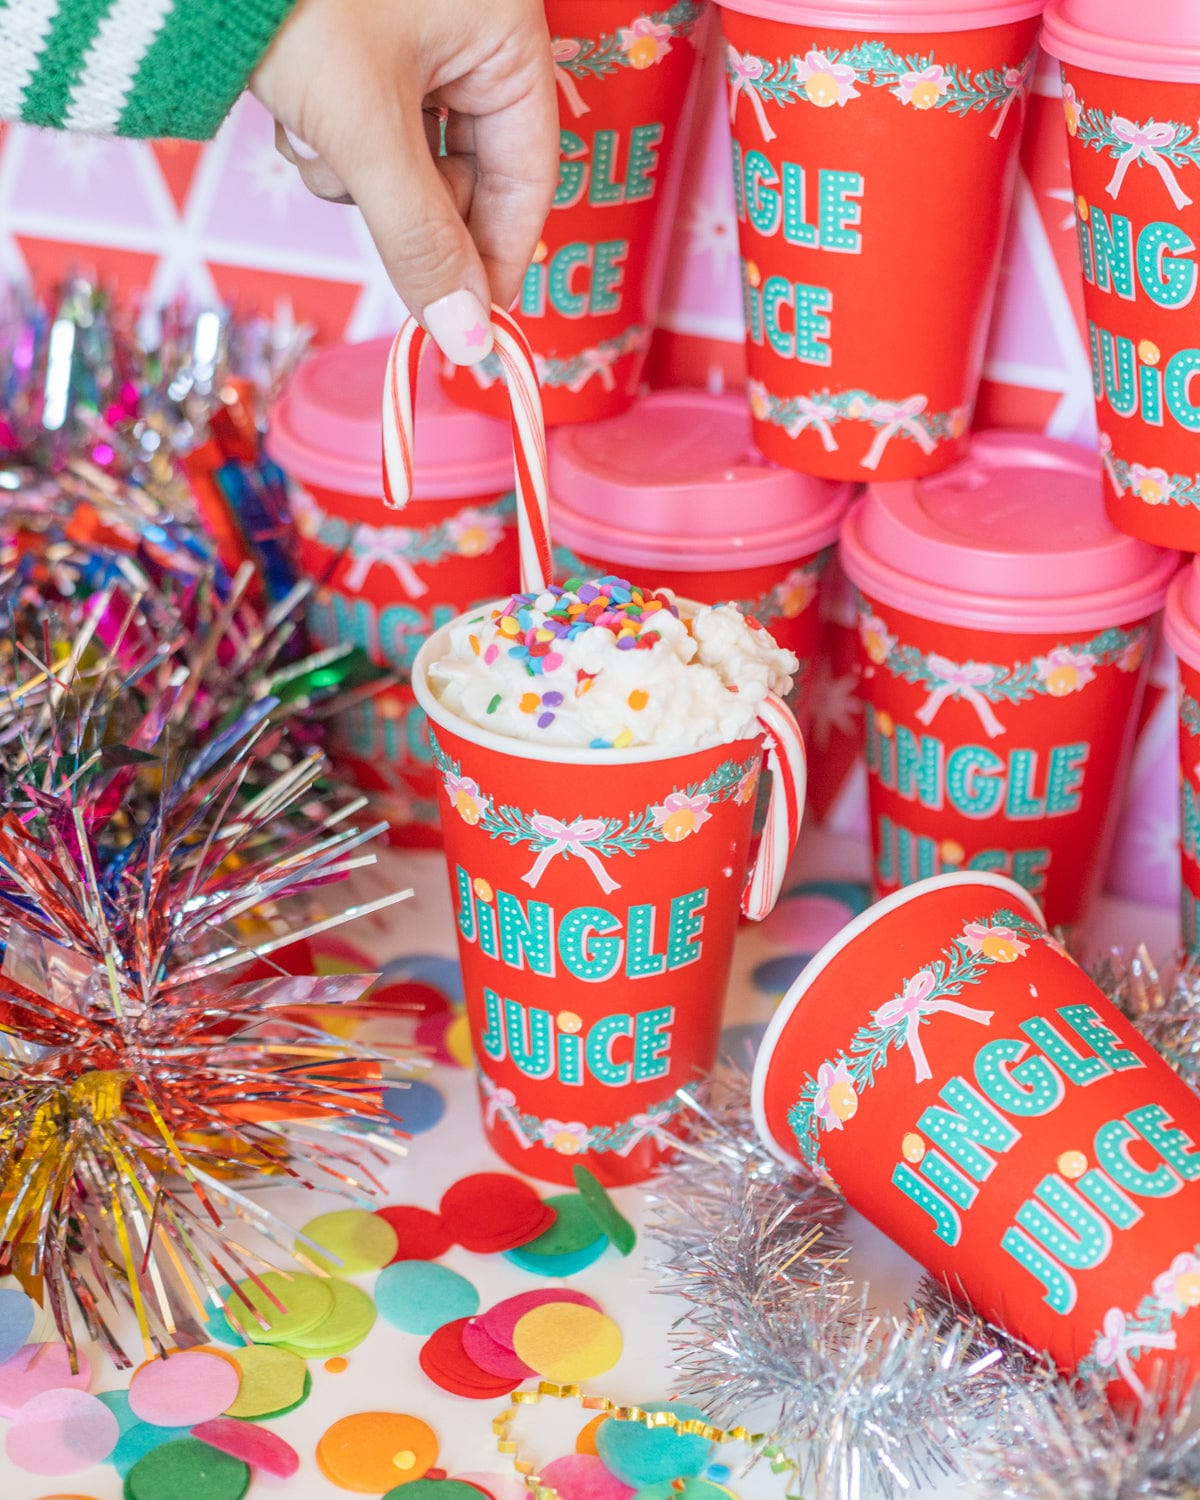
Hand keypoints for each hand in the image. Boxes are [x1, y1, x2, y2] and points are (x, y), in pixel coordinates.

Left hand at [252, 0, 558, 363]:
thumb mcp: (364, 127)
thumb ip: (419, 237)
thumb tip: (466, 333)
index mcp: (507, 38)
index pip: (528, 178)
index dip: (499, 259)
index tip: (469, 325)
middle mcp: (472, 36)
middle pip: (467, 175)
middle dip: (408, 207)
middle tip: (371, 217)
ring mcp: (418, 39)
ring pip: (410, 161)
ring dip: (359, 176)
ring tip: (315, 139)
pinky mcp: (365, 48)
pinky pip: (369, 131)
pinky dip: (334, 144)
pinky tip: (297, 118)